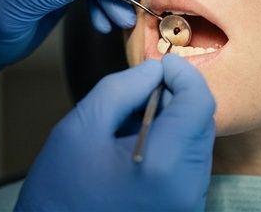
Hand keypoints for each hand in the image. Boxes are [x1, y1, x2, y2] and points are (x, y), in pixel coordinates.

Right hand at [16, 56, 215, 211]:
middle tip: (141, 92)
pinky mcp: (184, 211)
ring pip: (198, 143)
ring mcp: (189, 204)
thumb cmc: (59, 192)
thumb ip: (123, 89)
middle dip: (177, 97)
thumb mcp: (81, 128)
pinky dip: (173, 145)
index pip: (199, 102)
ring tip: (133, 123)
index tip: (159, 63)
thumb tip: (156, 70)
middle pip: (202, 122)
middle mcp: (188, 187)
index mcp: (164, 164)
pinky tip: (140, 146)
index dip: (183, 74)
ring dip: (175, 121)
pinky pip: (190, 166)